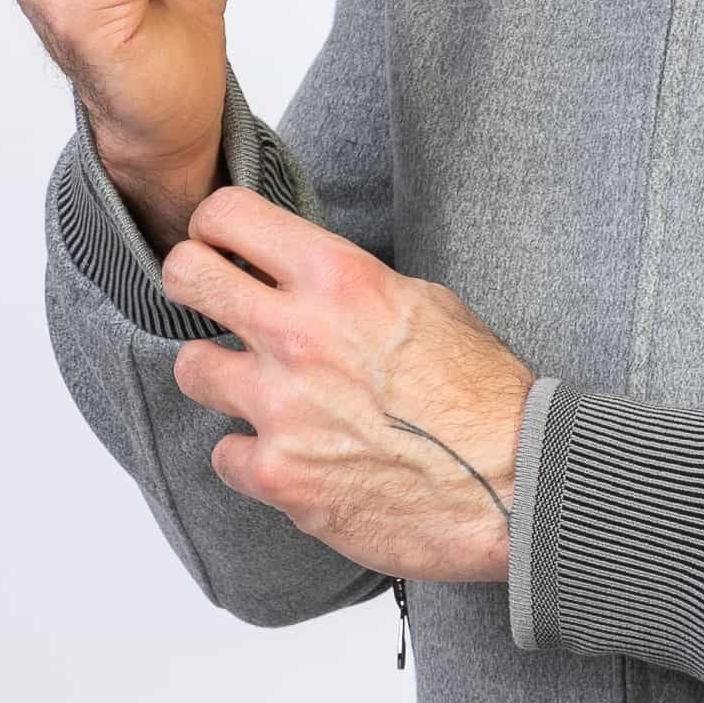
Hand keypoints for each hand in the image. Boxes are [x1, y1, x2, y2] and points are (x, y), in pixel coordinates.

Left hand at [157, 186, 535, 586]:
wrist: (517, 486)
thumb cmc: (485, 398)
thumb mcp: (428, 305)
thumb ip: (353, 290)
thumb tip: (310, 284)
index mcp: (339, 279)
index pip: (228, 216)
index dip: (216, 228)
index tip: (222, 245)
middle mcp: (298, 335)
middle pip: (186, 277)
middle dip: (193, 284)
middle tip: (211, 301)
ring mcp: (281, 409)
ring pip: (192, 369)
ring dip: (222, 378)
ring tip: (265, 391)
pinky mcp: (279, 476)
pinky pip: (225, 455)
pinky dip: (254, 457)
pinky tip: (295, 456)